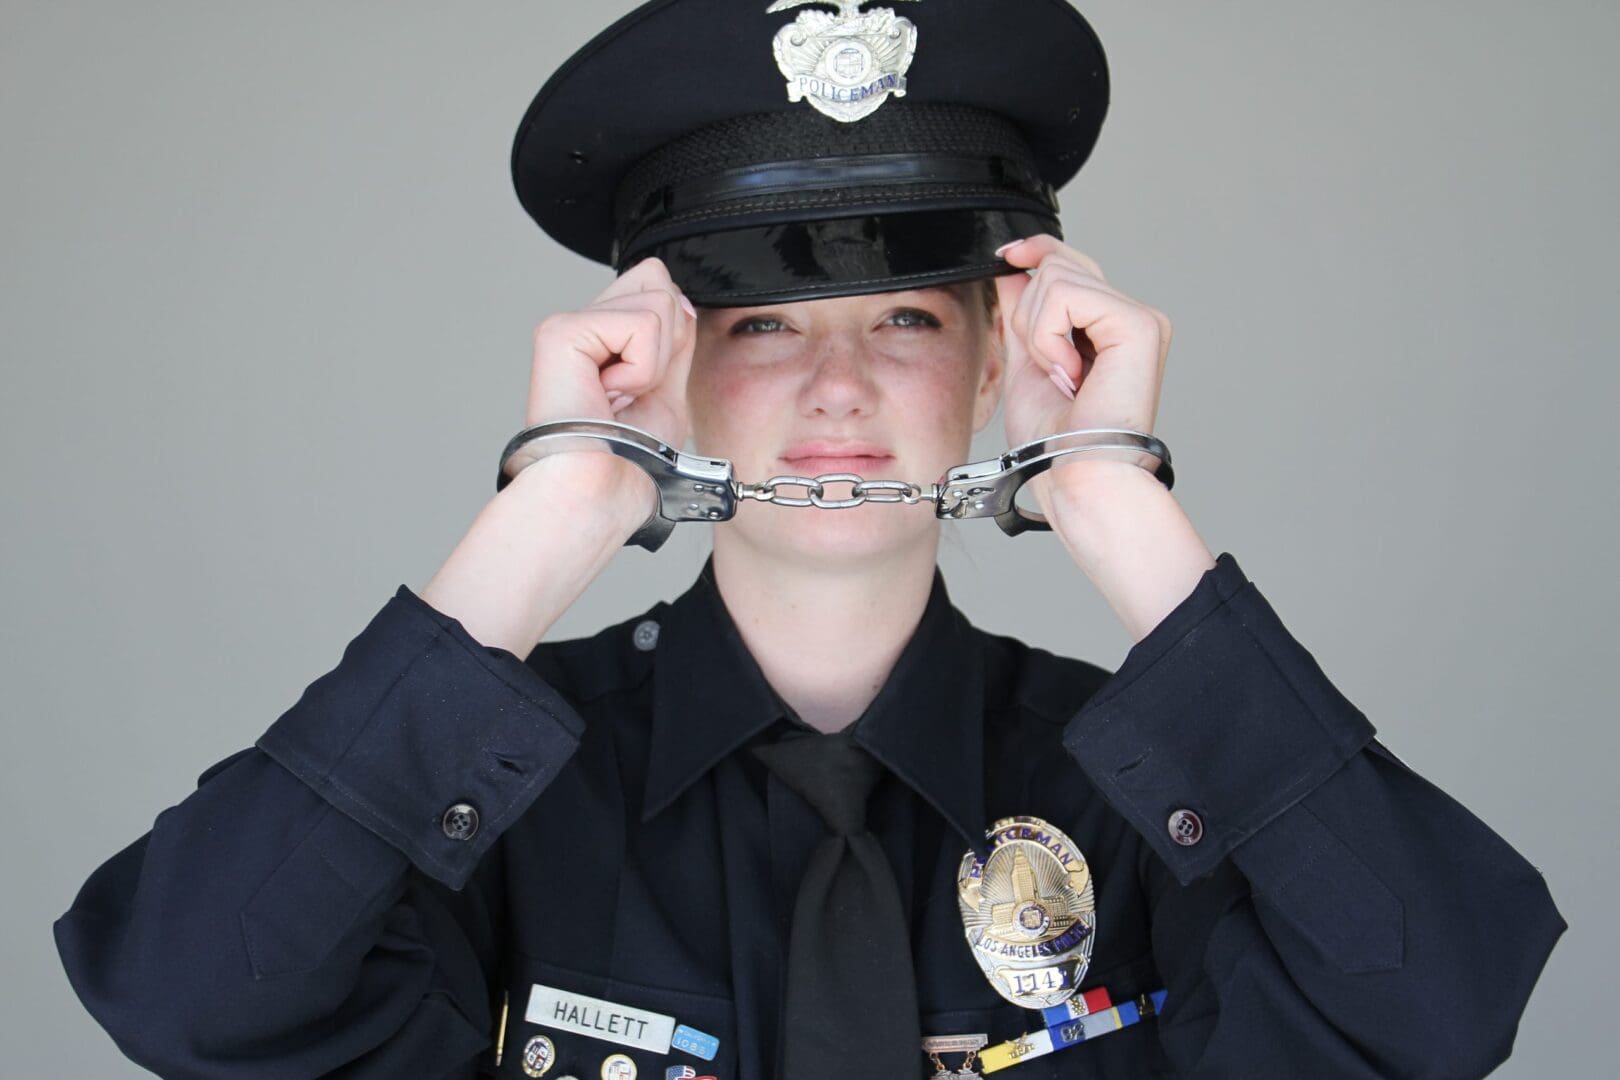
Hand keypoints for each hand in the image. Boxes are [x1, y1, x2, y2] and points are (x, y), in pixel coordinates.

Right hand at [518, 257, 697, 520]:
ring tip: (620, 398)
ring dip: (654, 363)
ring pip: (656, 300)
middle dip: (667, 341)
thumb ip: (674, 343)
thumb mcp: (667, 390)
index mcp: (603, 338)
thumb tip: (680, 300)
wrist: (603, 493)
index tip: (645, 387)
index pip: (656, 284)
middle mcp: (582, 325)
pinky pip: (640, 324)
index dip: (673, 332)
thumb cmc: (629, 462)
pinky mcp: (560, 331)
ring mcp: (568, 325)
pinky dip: (642, 368)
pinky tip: (610, 395)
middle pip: (657, 280)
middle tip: (632, 392)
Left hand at [993, 235, 1171, 484]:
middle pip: (1059, 263)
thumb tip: (1015, 269)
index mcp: (1110, 327)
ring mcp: (1141, 319)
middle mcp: (1132, 318)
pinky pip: (1067, 295)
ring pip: (1057, 276)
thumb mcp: (1027, 358)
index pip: (1069, 264)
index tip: (1006, 257)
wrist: (1072, 473)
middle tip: (1048, 368)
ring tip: (1061, 376)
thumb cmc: (1053, 438)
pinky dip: (1049, 335)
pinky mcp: (1140, 325)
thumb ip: (1025, 313)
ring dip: (1038, 332)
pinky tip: (1068, 372)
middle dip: (1029, 316)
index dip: (1035, 252)